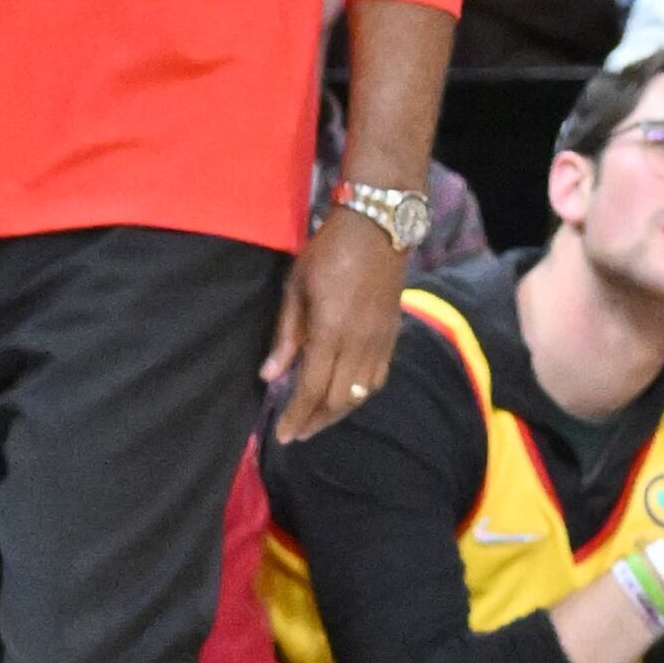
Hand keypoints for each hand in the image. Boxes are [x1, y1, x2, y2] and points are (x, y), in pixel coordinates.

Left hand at [263, 205, 413, 444]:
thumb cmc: (328, 252)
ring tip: (318, 420)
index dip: (296, 416)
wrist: (378, 227)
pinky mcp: (393, 334)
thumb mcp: (296, 287)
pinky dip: (361, 394)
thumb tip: (270, 375)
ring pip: (362, 393)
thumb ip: (286, 335)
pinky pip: (379, 377)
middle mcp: (359, 344)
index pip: (312, 388)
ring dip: (339, 412)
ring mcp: (380, 341)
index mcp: (331, 332)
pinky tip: (348, 395)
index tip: (283, 435)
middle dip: (316, 421)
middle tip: (297, 433)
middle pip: (339, 399)